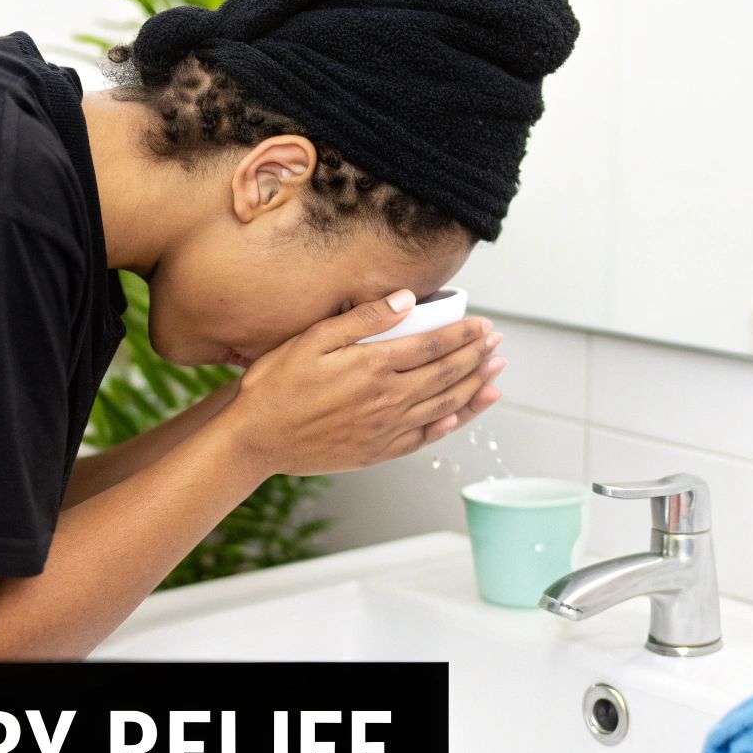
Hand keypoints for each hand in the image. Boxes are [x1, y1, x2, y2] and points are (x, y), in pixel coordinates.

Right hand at [220, 290, 506, 476]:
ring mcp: (386, 429)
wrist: (255, 439)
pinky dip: (448, 426)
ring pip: (443, 406)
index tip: (483, 326)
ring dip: (473, 389)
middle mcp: (387, 399)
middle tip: (497, 346)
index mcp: (374, 366)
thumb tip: (406, 300)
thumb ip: (362, 319)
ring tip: (495, 376)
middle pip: (446, 375)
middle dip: (477, 358)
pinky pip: (424, 438)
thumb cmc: (276, 386)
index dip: (464, 335)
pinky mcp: (377, 451)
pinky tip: (461, 415)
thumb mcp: (312, 339)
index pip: (433, 345)